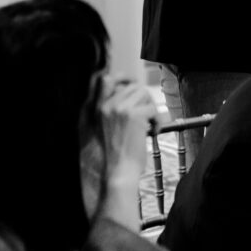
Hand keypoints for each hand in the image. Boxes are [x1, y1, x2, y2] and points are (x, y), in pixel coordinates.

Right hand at [95, 76, 159, 228]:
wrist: (115, 174)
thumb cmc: (112, 157)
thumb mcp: (100, 131)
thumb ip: (107, 113)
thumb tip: (126, 98)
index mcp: (93, 109)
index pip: (104, 80)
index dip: (121, 77)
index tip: (131, 83)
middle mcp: (103, 106)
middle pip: (132, 86)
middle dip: (143, 97)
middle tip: (147, 112)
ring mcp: (118, 108)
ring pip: (144, 94)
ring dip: (151, 109)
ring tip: (149, 126)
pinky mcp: (133, 115)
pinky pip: (152, 108)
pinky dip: (157, 120)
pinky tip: (152, 133)